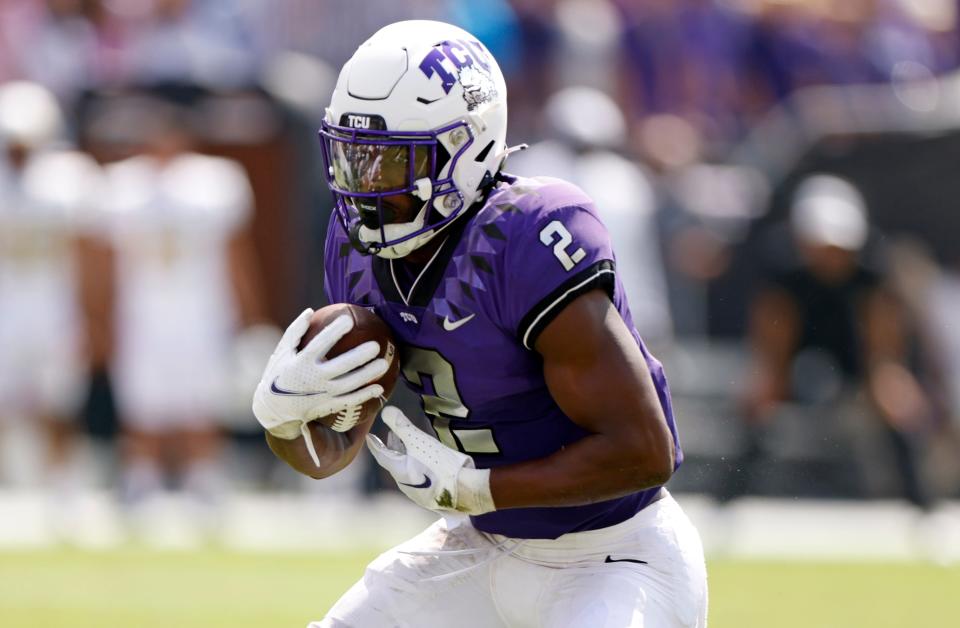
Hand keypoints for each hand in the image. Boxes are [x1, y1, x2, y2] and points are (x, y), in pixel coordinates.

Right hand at [252, 308, 387, 440]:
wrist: (274, 408)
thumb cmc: (279, 373)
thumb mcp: (282, 351)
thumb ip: (295, 331)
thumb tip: (309, 311)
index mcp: (302, 362)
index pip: (320, 344)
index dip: (334, 331)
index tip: (348, 319)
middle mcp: (313, 378)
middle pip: (340, 366)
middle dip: (359, 356)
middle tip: (376, 346)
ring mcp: (322, 394)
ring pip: (349, 385)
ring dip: (367, 375)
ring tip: (383, 364)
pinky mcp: (327, 406)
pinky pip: (349, 401)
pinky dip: (364, 395)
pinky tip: (379, 388)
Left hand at [366, 407, 494, 514]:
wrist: (464, 491)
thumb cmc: (440, 464)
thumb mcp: (420, 441)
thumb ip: (402, 426)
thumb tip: (386, 411)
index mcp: (398, 471)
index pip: (381, 455)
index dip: (375, 444)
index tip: (370, 437)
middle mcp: (404, 484)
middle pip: (394, 463)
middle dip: (393, 449)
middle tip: (392, 437)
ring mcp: (417, 493)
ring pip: (406, 471)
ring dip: (405, 458)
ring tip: (408, 447)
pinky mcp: (431, 497)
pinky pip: (418, 479)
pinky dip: (416, 467)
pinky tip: (425, 464)